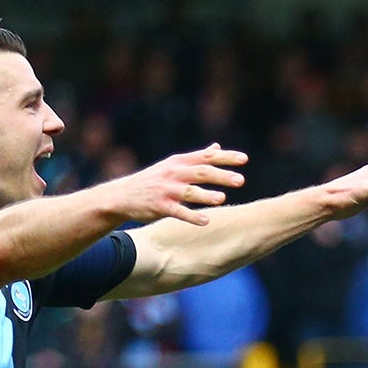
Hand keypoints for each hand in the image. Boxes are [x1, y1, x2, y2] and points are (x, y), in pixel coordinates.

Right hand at [116, 145, 247, 225]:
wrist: (122, 195)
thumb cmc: (153, 180)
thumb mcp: (173, 164)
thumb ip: (196, 157)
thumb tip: (216, 147)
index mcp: (179, 162)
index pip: (206, 157)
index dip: (226, 157)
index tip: (245, 159)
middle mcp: (174, 173)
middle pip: (201, 173)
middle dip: (221, 176)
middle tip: (241, 180)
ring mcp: (166, 190)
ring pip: (189, 192)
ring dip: (206, 195)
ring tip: (222, 199)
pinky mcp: (159, 206)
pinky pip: (178, 212)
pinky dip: (192, 217)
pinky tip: (206, 221)